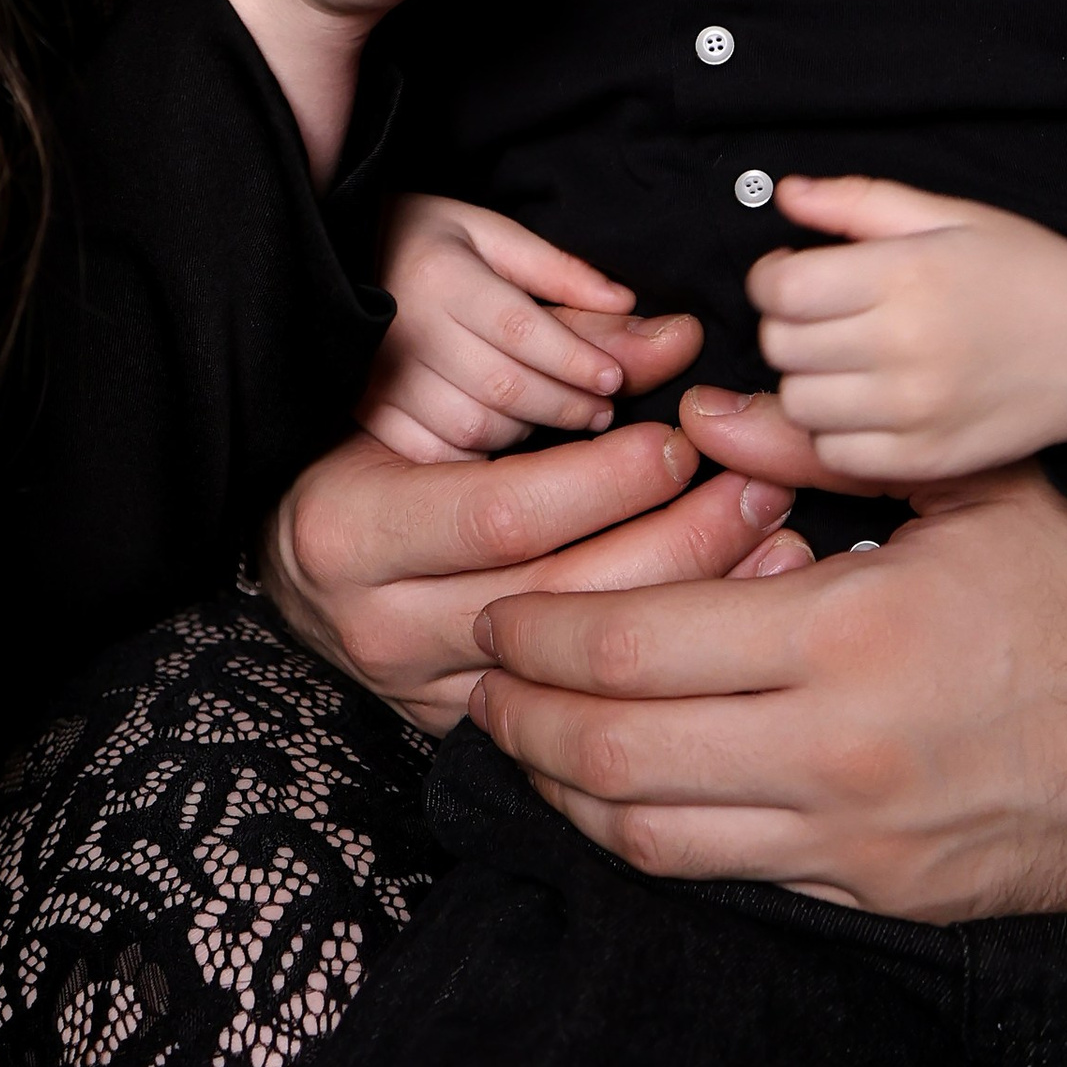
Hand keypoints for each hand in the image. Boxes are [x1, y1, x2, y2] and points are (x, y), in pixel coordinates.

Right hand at [264, 407, 812, 734]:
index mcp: (353, 530)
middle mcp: (382, 625)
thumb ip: (553, 362)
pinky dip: (666, 657)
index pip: (505, 514)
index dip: (608, 479)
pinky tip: (734, 615)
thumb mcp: (426, 388)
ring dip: (691, 602)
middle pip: (560, 599)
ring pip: (581, 667)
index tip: (681, 441)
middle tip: (757, 487)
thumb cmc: (365, 449)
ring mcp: (424, 691)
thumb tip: (678, 339)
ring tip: (771, 542)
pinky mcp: (464, 728)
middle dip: (678, 541)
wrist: (296, 554)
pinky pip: (581, 702)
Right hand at [359, 191, 683, 462]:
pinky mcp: (363, 410)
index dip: (574, 359)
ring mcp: (379, 376)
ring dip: (525, 432)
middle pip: (502, 385)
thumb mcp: (486, 231)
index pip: (521, 329)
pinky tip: (502, 439)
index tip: (614, 379)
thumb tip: (625, 300)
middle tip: (602, 411)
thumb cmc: (420, 240)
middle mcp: (408, 329)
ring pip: (471, 427)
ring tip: (557, 419)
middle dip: (564, 404)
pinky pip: (431, 452)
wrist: (324, 257)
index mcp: (442, 275)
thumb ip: (555, 268)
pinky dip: (475, 456)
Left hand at [468, 438, 1066, 911]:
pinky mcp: (892, 901)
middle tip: (481, 685)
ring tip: (536, 744)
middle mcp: (840, 759)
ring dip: (572, 796)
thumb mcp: (978, 489)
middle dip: (521, 724)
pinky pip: (738, 880)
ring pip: (655, 842)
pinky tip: (641, 793)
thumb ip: (828, 460)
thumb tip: (709, 426)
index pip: (630, 651)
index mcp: (851, 639)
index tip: (499, 611)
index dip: (537, 636)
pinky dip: (664, 839)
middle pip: (611, 762)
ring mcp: (863, 849)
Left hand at [753, 173, 1066, 478]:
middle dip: (790, 324)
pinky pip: (835, 455)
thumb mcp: (950, 215)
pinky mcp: (925, 460)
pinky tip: (869, 403)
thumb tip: (787, 194)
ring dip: (810, 379)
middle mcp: (905, 347)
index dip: (773, 276)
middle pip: (781, 345)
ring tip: (850, 359)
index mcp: (907, 275)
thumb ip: (859, 201)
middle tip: (830, 314)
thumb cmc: (1026, 272)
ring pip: (799, 404)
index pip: (780, 288)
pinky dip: (837, 431)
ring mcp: (914, 412)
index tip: (796, 273)